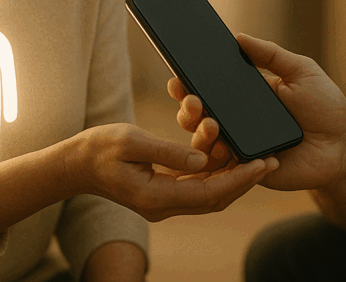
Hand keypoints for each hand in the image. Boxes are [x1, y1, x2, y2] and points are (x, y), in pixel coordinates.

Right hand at [65, 123, 277, 221]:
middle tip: (271, 161)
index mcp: (155, 196)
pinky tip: (228, 157)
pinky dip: (215, 174)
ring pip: (208, 195)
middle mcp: (162, 205)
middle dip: (244, 181)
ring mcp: (162, 202)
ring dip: (232, 178)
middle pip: (215, 198)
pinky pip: (196, 187)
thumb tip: (203, 159)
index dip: (239, 179)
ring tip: (257, 158)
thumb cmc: (99, 147)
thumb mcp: (132, 141)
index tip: (262, 164)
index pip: (208, 192)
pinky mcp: (162, 192)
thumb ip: (168, 151)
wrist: (75, 163)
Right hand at [169, 33, 345, 191]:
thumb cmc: (325, 106)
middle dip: (187, 108)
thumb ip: (272, 54)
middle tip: (191, 100)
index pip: (209, 87)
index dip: (189, 82)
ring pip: (204, 142)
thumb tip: (239, 36)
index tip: (177, 76)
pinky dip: (220, 158)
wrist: (342, 147)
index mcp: (245, 93)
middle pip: (197, 115)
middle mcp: (236, 119)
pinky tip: (223, 148)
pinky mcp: (248, 169)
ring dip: (199, 132)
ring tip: (210, 124)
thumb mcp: (301, 71)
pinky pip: (225, 168)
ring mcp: (239, 145)